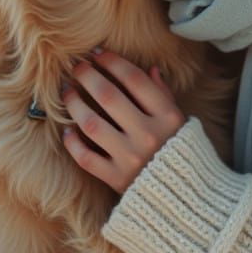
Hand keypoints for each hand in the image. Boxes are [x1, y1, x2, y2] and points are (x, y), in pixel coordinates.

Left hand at [61, 48, 185, 193]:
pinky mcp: (115, 179)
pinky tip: (67, 130)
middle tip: (76, 67)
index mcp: (168, 117)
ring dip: (74, 104)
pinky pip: (86, 157)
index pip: (135, 79)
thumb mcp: (180, 122)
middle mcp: (149, 135)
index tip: (97, 53)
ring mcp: (130, 158)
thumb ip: (164, 96)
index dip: (112, 62)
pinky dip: (73, 143)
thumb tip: (150, 69)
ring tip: (67, 92)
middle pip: (109, 96)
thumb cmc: (180, 152)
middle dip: (87, 76)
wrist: (184, 199)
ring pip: (92, 124)